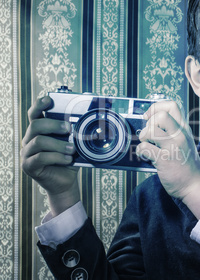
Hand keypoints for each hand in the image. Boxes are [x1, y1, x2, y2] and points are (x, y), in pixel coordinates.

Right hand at [21, 96, 79, 214]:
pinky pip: (40, 158)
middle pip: (35, 124)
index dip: (39, 105)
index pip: (34, 113)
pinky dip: (56, 157)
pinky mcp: (29, 166)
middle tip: (69, 128)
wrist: (66, 180)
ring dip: (58, 144)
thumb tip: (93, 115)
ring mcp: (27, 153)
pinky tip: (68, 160)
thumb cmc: (70, 158)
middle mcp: (30, 139)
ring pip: (38, 141)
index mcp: (40, 130)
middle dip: (54, 124)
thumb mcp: (75, 142)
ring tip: (72, 150)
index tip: (49, 99)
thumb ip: (78, 130)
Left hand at [136, 101, 199, 218]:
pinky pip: (144, 148)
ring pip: (150, 131)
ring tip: (147, 145)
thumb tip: (151, 122)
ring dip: (143, 138)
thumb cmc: (186, 165)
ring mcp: (173, 147)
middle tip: (150, 136)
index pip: (171, 106)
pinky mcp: (164, 160)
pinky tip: (146, 156)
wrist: (194, 185)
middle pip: (161, 116)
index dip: (156, 108)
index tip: (149, 117)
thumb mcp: (185, 142)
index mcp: (184, 129)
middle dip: (149, 124)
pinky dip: (140, 152)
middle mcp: (179, 135)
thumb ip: (173, 131)